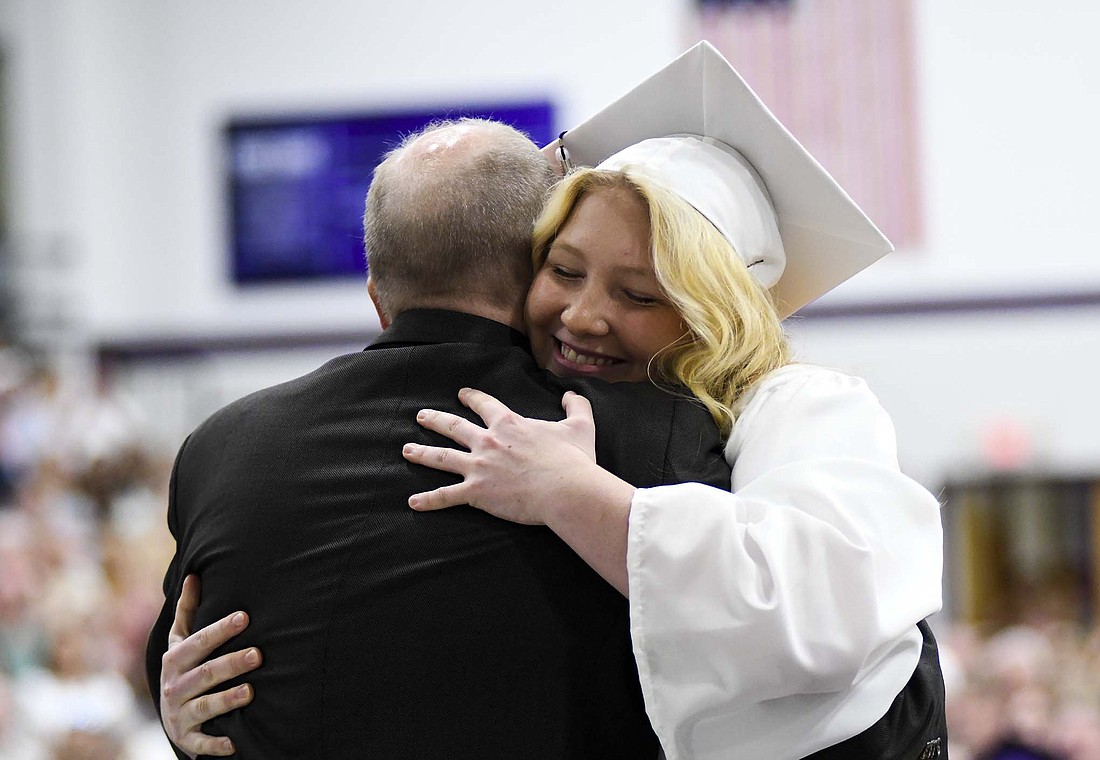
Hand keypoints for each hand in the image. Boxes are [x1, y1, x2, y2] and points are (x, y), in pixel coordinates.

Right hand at [160, 575, 261, 757]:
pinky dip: (216, 744)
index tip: (245, 617)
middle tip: (258, 654)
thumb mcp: (180, 641)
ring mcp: (179, 714)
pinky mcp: (187, 739)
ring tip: (251, 692)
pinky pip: (201, 743)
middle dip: (230, 663)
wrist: (171, 715)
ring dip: (226, 700)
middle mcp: (174, 687)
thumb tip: (194, 575)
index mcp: (174, 660)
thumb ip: (187, 611)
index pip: (198, 642)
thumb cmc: (184, 669)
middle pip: (204, 674)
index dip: (220, 630)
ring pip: (204, 707)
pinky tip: (234, 742)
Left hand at [403, 388, 597, 524]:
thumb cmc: (573, 460)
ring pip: (441, 458)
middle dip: (435, 420)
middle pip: (454, 427)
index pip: (484, 405)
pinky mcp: (476, 492)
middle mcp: (488, 441)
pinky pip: (446, 496)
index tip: (462, 395)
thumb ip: (576, 405)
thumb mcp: (581, 426)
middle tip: (421, 416)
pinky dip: (428, 500)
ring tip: (406, 451)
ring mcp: (479, 467)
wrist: (566, 490)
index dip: (471, 398)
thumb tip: (571, 393)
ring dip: (421, 454)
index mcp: (509, 424)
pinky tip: (413, 502)